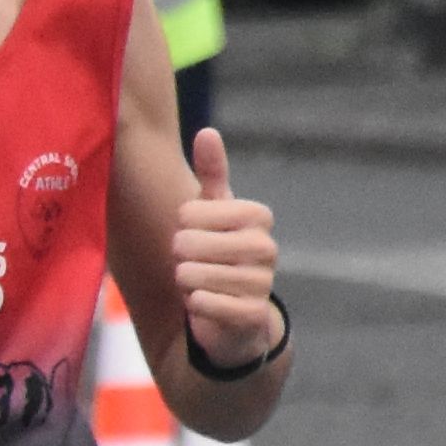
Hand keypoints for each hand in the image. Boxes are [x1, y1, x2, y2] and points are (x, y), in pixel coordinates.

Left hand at [173, 127, 281, 370]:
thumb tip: (207, 131)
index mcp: (257, 216)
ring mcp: (262, 282)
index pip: (191, 211)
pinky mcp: (253, 314)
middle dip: (179, 256)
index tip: (195, 232)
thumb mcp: (213, 210)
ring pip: (193, 275)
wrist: (233, 312)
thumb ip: (211, 173)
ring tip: (199, 282)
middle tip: (193, 262)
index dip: (182, 224)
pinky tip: (204, 303)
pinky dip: (195, 304)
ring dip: (185, 282)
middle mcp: (266, 247)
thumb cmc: (218, 252)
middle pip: (188, 244)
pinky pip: (205, 304)